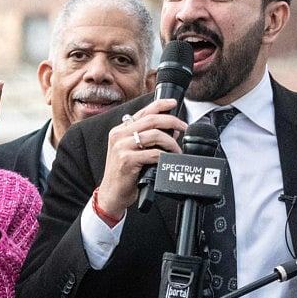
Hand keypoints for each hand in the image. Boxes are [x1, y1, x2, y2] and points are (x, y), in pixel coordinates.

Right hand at [96, 99, 186, 219]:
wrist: (112, 194)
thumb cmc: (125, 174)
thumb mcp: (135, 152)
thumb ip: (150, 139)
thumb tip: (172, 131)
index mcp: (121, 130)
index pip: (143, 111)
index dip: (160, 104)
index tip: (173, 103)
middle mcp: (119, 135)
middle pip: (151, 120)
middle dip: (172, 121)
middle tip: (184, 127)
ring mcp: (121, 147)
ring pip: (154, 135)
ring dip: (170, 143)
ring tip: (176, 151)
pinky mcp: (127, 160)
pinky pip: (153, 153)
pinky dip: (164, 156)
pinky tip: (168, 160)